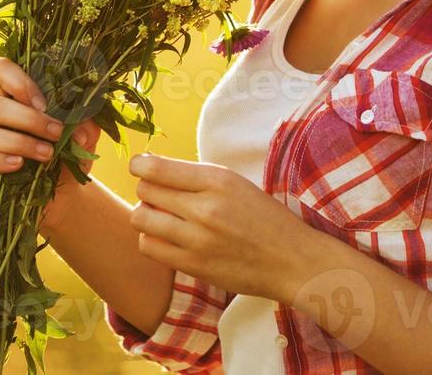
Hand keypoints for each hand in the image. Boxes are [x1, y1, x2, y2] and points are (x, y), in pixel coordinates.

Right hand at [0, 58, 101, 231]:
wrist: (64, 191)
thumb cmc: (69, 152)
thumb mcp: (84, 134)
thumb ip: (86, 122)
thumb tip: (80, 128)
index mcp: (13, 94)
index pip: (1, 70)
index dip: (19, 82)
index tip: (45, 103)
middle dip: (30, 120)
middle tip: (57, 133)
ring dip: (20, 143)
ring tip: (47, 155)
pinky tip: (18, 165)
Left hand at [127, 152, 316, 303]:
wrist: (292, 261)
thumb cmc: (264, 218)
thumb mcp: (235, 184)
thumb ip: (196, 177)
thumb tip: (151, 167)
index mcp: (218, 180)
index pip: (156, 167)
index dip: (139, 165)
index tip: (139, 166)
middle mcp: (205, 207)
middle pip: (145, 190)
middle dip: (147, 190)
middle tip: (160, 195)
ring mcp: (198, 239)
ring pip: (141, 217)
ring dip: (146, 214)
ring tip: (162, 217)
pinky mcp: (194, 266)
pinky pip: (149, 246)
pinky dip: (151, 238)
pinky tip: (166, 237)